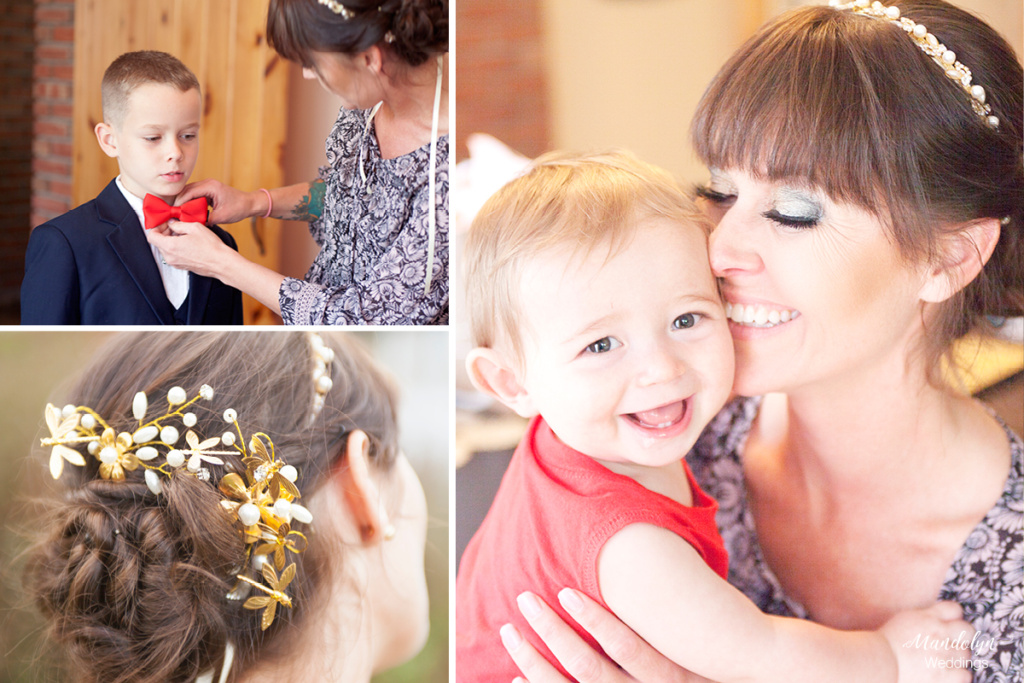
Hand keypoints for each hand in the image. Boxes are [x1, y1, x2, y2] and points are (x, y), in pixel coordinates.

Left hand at [146, 221, 233, 279]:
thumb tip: (172, 223)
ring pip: (166, 249)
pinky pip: (173, 255)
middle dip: (165, 232)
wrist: (221, 263)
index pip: (152, 236)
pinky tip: (188, 242)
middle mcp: (170, 257)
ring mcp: (176, 263)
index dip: (157, 227)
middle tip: (176, 226)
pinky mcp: (182, 267)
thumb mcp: (194, 227)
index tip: (165, 223)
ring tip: (184, 234)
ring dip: (171, 240)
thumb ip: (178, 224)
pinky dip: (176, 247)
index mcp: (170, 246)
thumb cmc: (210, 246)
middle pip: (158, 242)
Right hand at [175, 179, 258, 224]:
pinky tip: (188, 211)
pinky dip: (190, 201)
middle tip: (174, 213)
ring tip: (179, 213)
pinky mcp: (209, 190)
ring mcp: (208, 186)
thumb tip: (192, 223)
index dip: (180, 201)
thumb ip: (206, 219)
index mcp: (211, 187)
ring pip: (190, 192)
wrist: (249, 203)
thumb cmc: (239, 208)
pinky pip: (195, 194)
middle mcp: (208, 183)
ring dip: (184, 201)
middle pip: (187, 190)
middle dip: (179, 201)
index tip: (174, 211)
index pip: (189, 192)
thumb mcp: (221, 217)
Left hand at [505, 590, 706, 682]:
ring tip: (509, 631)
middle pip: (590, 669)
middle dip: (553, 632)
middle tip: (525, 599)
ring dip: (533, 662)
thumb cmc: (704, 665)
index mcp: (674, 674)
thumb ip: (678, 615)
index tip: (565, 591)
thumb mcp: (701, 645)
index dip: (595, 622)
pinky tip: (516, 676)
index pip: (628, 649)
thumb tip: (651, 546)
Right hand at [879, 602, 974, 682]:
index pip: (954, 609)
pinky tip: (946, 673)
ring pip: (966, 654)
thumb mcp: (906, 619)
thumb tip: (940, 616)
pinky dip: (957, 674)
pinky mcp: (943, 676)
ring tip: (943, 660)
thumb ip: (926, 616)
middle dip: (961, 636)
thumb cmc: (888, 641)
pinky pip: (965, 674)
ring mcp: (943, 656)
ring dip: (956, 656)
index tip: (948, 623)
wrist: (879, 662)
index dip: (953, 616)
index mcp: (928, 618)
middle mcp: (939, 634)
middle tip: (951, 643)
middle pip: (967, 631)